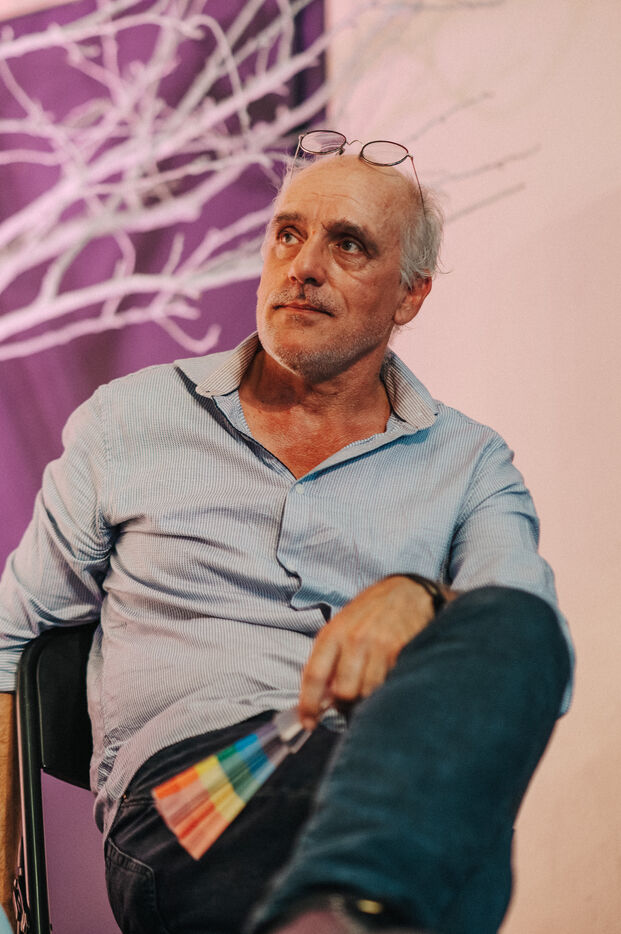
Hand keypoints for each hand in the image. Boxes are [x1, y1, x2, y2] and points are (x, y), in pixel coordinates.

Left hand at [298, 575, 438, 729]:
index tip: (308, 723)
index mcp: (332, 633)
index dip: (309, 705)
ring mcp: (378, 645)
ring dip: (367, 700)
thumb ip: (328, 659)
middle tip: (348, 705)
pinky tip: (387, 678)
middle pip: (343, 692)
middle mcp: (353, 639)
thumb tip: (320, 699)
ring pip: (367, 693)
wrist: (407, 592)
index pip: (314, 676)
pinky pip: (389, 684)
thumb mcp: (341, 627)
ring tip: (369, 689)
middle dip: (344, 705)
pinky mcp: (401, 650)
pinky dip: (386, 689)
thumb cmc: (369, 613)